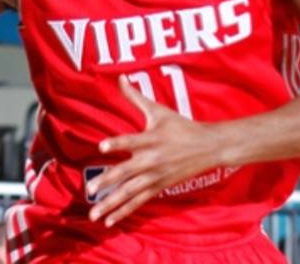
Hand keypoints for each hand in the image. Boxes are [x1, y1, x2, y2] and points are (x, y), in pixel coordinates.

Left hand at [86, 76, 222, 226]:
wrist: (208, 147)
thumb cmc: (181, 126)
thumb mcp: (159, 111)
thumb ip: (135, 97)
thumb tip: (120, 78)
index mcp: (151, 139)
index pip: (131, 141)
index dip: (117, 143)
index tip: (102, 146)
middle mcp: (152, 160)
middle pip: (127, 172)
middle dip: (108, 180)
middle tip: (90, 188)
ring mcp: (155, 177)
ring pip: (130, 192)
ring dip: (111, 203)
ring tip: (94, 212)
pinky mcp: (159, 188)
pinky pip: (139, 202)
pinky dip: (124, 212)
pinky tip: (109, 221)